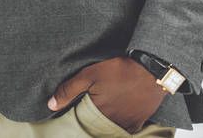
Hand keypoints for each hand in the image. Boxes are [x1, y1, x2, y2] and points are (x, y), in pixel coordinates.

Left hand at [48, 56, 167, 132]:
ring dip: (104, 124)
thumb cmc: (119, 71)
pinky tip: (115, 115)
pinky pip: (125, 130)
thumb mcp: (89, 75)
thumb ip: (68, 90)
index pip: (81, 123)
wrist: (151, 71)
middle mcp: (114, 123)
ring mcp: (128, 124)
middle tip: (89, 108)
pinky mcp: (139, 122)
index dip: (76, 117)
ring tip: (101, 111)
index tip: (75, 110)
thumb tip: (50, 105)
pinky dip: (118, 125)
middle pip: (96, 128)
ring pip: (110, 130)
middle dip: (89, 122)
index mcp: (99, 114)